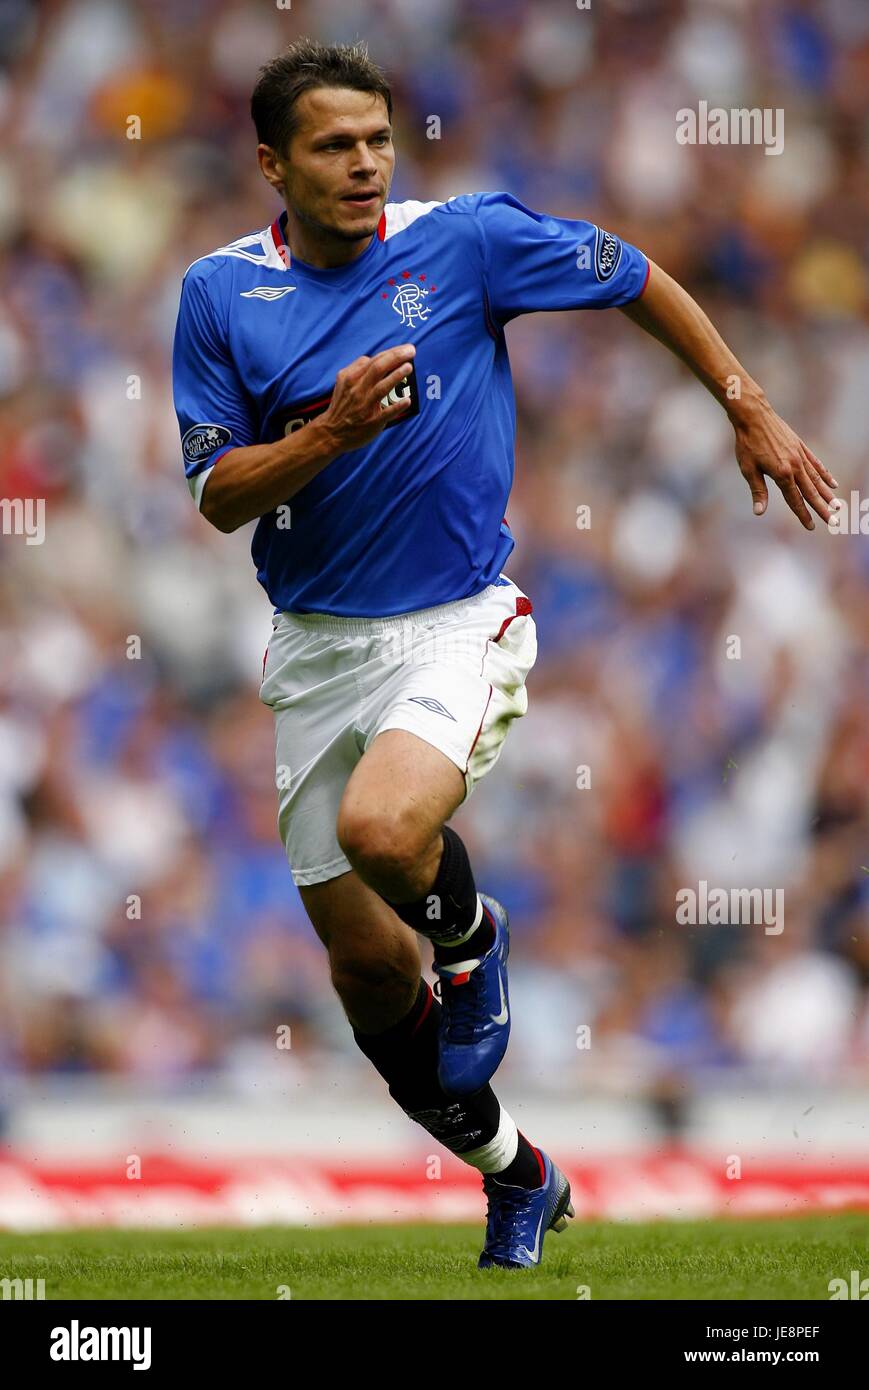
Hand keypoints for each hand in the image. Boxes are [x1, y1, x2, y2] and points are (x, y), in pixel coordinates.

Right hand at [316, 344, 414, 452]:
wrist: (331, 432)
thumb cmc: (342, 405)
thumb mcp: (343, 382)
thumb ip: (357, 368)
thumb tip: (373, 358)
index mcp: (351, 378)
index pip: (374, 360)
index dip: (392, 353)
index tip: (406, 348)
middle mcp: (358, 390)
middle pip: (378, 369)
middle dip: (396, 357)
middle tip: (411, 351)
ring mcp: (365, 406)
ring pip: (381, 388)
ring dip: (396, 376)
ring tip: (408, 367)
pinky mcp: (371, 422)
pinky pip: (386, 413)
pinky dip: (396, 407)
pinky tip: (407, 400)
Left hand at [731, 400, 838, 529]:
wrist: (754, 416)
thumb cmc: (748, 443)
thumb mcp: (748, 469)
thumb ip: (758, 491)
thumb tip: (759, 512)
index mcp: (782, 474)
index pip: (794, 499)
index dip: (802, 514)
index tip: (811, 526)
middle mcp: (795, 466)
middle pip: (811, 492)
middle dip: (822, 508)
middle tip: (833, 522)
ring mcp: (800, 456)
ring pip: (817, 479)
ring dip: (827, 494)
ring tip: (837, 506)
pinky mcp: (801, 447)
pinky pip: (816, 463)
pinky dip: (825, 474)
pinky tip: (833, 483)